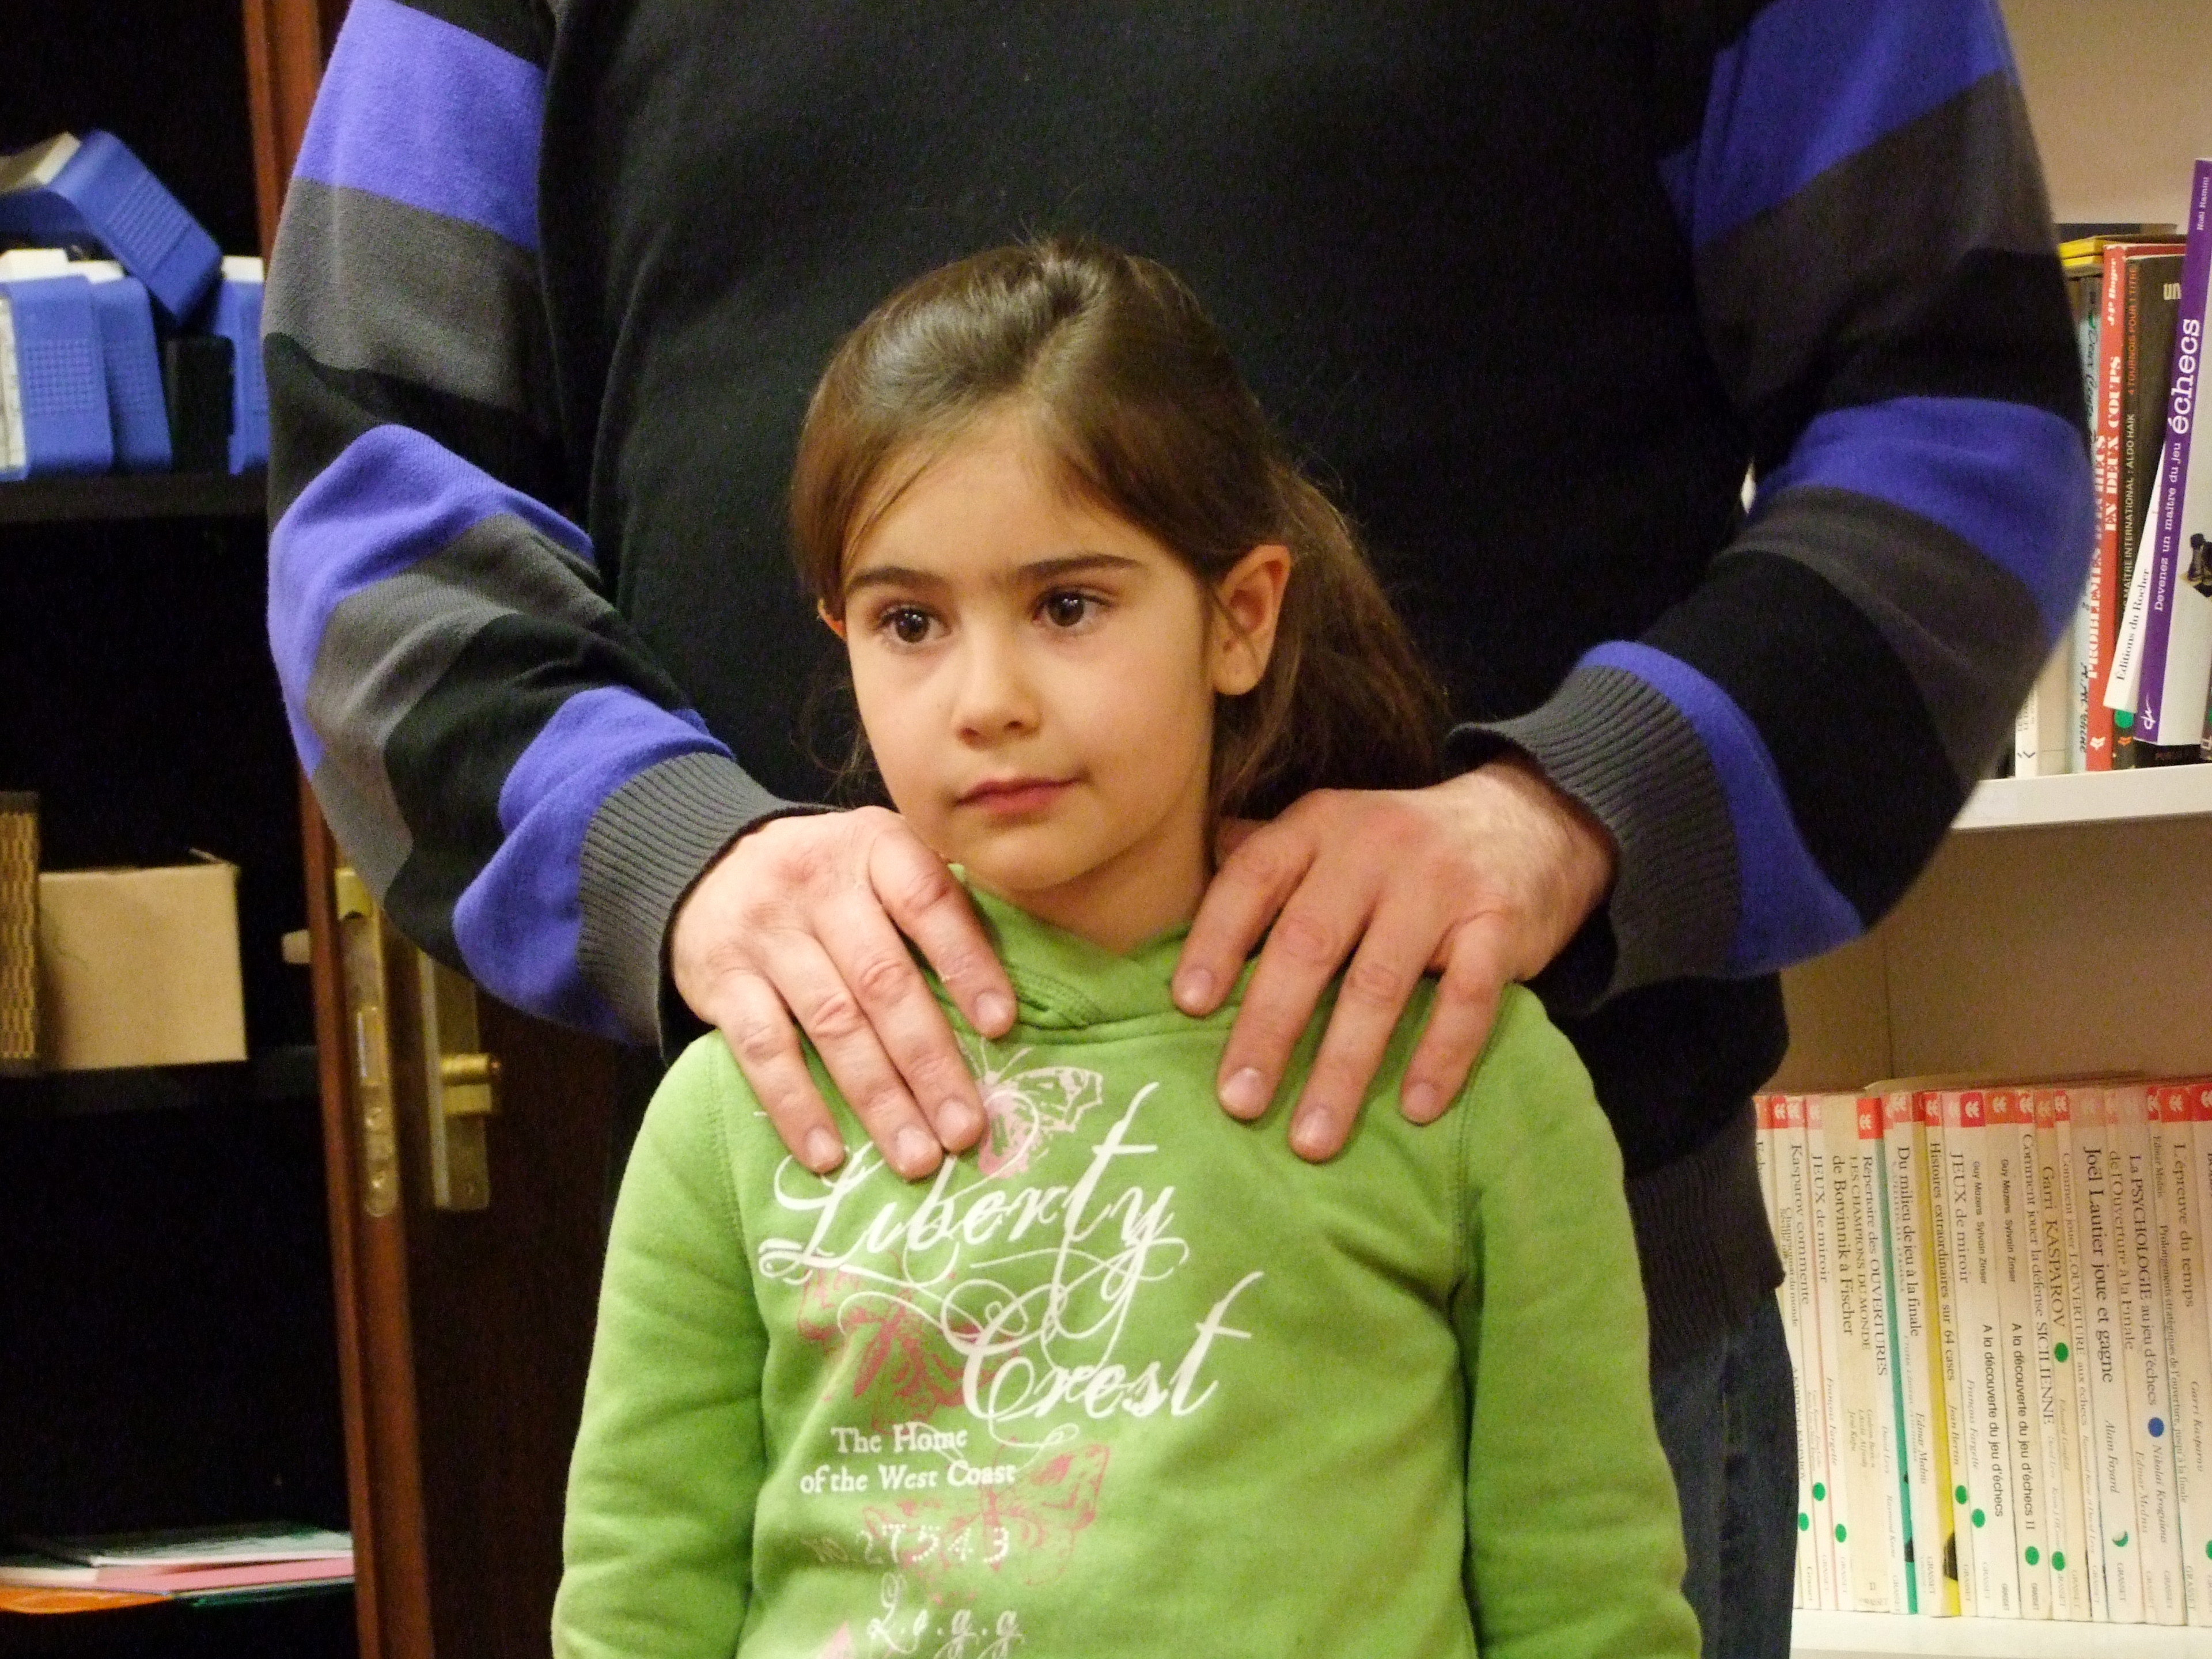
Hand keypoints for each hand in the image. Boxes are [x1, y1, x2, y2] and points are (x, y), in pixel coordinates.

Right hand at [671, 807, 1017, 1178]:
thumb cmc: (833, 881)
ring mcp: (765, 932)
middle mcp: (817, 883)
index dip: (967, 962)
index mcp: (874, 846)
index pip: (928, 900)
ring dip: (878, 1098)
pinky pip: (762, 1050)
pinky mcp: (721, 979)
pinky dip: (797, 1106)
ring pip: (831, 1023)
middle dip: (929, 1062)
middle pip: (882, 980)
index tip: (1002, 1026)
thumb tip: (1011, 1003)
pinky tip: (829, 1154)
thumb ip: (938, 908)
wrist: (709, 867)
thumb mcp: (882, 862)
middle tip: (966, 1129)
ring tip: (916, 1157)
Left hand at [1173, 758, 1615, 1159]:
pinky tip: (1417, 1108)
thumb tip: (1178, 901)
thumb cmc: (1403, 850)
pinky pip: (1467, 998)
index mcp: (1319, 825)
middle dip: (1268, 1028)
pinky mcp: (1499, 923)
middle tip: (1238, 1101)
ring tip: (1312, 1138)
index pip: (1253, 879)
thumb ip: (1265, 861)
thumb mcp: (1332, 834)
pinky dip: (1441, 1056)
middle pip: (1309, 942)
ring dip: (1342, 1068)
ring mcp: (1441, 883)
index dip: (1216, 941)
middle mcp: (1374, 846)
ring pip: (1380, 983)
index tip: (1188, 1006)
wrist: (1528, 822)